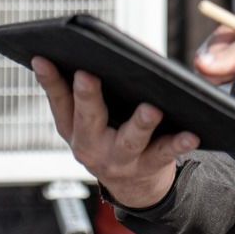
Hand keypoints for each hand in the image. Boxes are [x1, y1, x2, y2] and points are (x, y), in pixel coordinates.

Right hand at [31, 56, 199, 207]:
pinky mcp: (148, 165)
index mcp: (73, 127)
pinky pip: (165, 152)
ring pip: (129, 139)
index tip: (43, 58)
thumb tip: (95, 46)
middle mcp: (91, 145)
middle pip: (88, 118)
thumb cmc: (112, 136)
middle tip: (87, 75)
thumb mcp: (88, 119)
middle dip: (87, 96)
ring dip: (140, 123)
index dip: (48, 78)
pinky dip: (178, 143)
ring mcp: (119, 158)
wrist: (135, 187)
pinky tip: (191, 132)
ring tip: (151, 109)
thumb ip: (85, 90)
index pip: (58, 99)